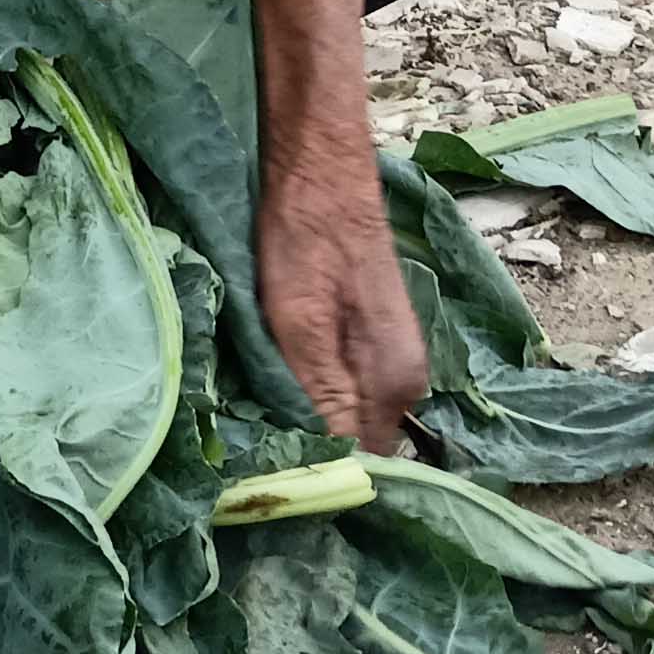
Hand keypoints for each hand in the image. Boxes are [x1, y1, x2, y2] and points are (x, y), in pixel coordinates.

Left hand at [246, 0, 428, 448]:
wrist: (316, 159)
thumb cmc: (303, 235)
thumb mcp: (296, 324)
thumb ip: (316, 400)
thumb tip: (326, 478)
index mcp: (396, 384)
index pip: (365, 471)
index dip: (318, 485)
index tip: (268, 493)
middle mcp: (406, 380)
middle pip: (357, 449)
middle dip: (309, 458)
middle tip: (248, 464)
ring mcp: (389, 358)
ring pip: (345, 419)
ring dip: (303, 427)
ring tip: (250, 435)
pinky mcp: (367, 338)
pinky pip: (339, 390)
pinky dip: (305, 397)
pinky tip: (267, 394)